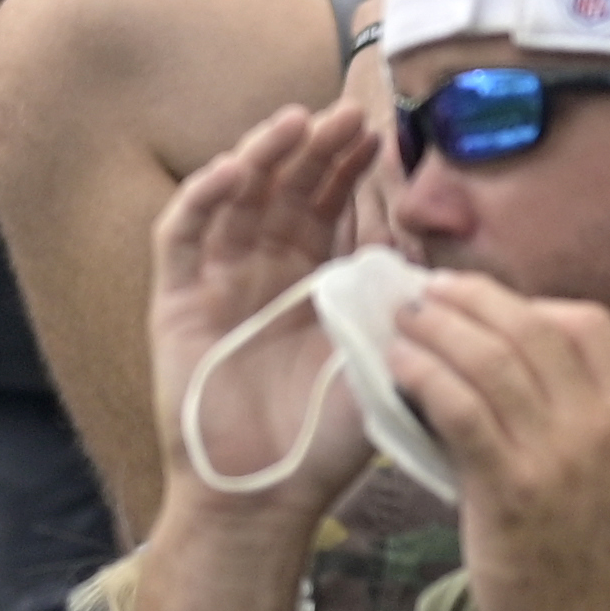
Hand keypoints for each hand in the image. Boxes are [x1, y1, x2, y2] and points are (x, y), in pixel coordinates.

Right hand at [141, 96, 382, 529]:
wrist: (262, 495)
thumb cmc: (326, 443)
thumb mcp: (380, 362)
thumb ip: (399, 309)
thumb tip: (434, 254)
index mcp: (317, 288)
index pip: (334, 210)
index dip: (354, 171)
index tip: (383, 133)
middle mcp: (266, 275)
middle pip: (288, 192)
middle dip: (317, 151)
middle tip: (349, 115)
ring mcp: (218, 283)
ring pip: (237, 199)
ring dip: (265, 157)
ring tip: (297, 123)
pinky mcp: (175, 300)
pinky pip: (182, 235)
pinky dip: (202, 197)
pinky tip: (233, 169)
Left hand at [386, 282, 609, 610]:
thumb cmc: (596, 571)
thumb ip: (581, 427)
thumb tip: (511, 377)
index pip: (589, 324)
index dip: (528, 302)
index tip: (481, 302)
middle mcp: (601, 428)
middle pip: (529, 327)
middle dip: (468, 300)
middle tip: (423, 297)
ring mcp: (558, 457)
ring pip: (488, 358)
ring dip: (434, 331)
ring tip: (400, 325)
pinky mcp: (510, 490)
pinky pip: (460, 409)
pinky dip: (423, 376)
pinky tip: (397, 368)